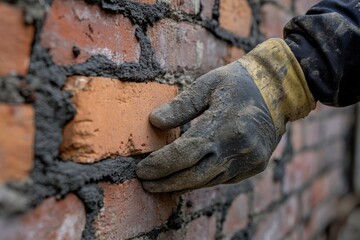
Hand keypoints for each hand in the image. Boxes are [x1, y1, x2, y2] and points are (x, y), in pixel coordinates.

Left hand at [136, 61, 275, 191]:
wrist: (280, 90)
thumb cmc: (239, 82)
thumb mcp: (209, 83)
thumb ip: (181, 105)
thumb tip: (154, 121)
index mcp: (223, 126)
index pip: (183, 153)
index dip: (160, 165)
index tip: (141, 170)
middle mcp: (237, 149)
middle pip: (194, 175)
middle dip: (166, 183)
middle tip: (146, 184)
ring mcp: (249, 161)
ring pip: (208, 181)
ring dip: (182, 185)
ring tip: (161, 185)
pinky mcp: (256, 166)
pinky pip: (223, 179)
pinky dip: (203, 180)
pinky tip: (188, 178)